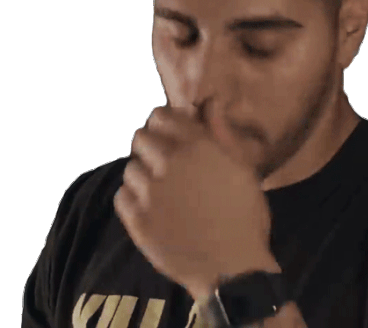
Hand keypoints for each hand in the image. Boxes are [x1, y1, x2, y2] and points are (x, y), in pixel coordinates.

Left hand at [114, 104, 276, 298]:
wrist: (234, 267)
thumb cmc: (244, 212)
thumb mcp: (242, 167)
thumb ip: (221, 130)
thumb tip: (209, 100)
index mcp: (195, 146)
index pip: (160, 115)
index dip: (165, 121)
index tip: (172, 133)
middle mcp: (167, 163)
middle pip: (140, 137)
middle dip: (151, 143)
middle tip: (166, 161)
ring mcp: (148, 192)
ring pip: (131, 166)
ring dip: (143, 172)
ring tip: (160, 187)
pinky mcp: (136, 220)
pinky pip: (122, 195)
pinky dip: (132, 196)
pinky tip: (150, 205)